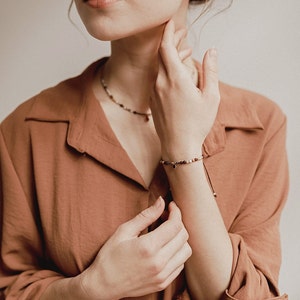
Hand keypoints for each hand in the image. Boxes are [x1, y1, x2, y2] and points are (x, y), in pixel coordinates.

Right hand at [79, 197, 191, 299]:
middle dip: (178, 222)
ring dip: (180, 238)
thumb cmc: (110, 256)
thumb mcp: (124, 231)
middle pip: (183, 236)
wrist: (102, 285)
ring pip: (186, 251)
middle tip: (166, 216)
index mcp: (148, 246)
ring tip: (167, 232)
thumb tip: (161, 201)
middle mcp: (159, 262)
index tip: (170, 205)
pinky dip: (178, 252)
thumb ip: (146, 215)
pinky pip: (181, 264)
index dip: (176, 211)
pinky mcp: (163, 283)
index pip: (175, 225)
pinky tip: (166, 247)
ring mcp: (163, 275)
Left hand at [150, 20, 219, 159]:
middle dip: (171, 41)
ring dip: (171, 57)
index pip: (166, 47)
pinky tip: (177, 74)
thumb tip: (212, 51)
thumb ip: (211, 71)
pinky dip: (166, 70)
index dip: (168, 32)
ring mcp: (154, 92)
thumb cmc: (196, 124)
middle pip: (162, 54)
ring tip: (186, 54)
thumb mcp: (211, 97)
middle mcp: (161, 83)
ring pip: (160, 67)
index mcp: (175, 79)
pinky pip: (158, 78)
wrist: (178, 146)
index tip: (172, 23)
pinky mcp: (153, 100)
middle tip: (183, 36)